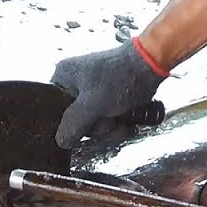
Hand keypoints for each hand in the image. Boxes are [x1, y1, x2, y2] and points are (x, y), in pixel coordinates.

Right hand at [50, 38, 167, 148]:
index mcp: (63, 77)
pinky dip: (118, 124)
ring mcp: (93, 90)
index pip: (55, 109)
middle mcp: (75, 83)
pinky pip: (107, 118)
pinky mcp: (109, 97)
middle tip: (110, 120)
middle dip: (97, 126)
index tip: (87, 124)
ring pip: (94, 122)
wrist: (151, 64)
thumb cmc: (119, 79)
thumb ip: (73, 125)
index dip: (71, 123)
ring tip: (123, 120)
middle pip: (77, 120)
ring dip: (111, 128)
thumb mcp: (92, 105)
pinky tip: (128, 123)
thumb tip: (61, 142)